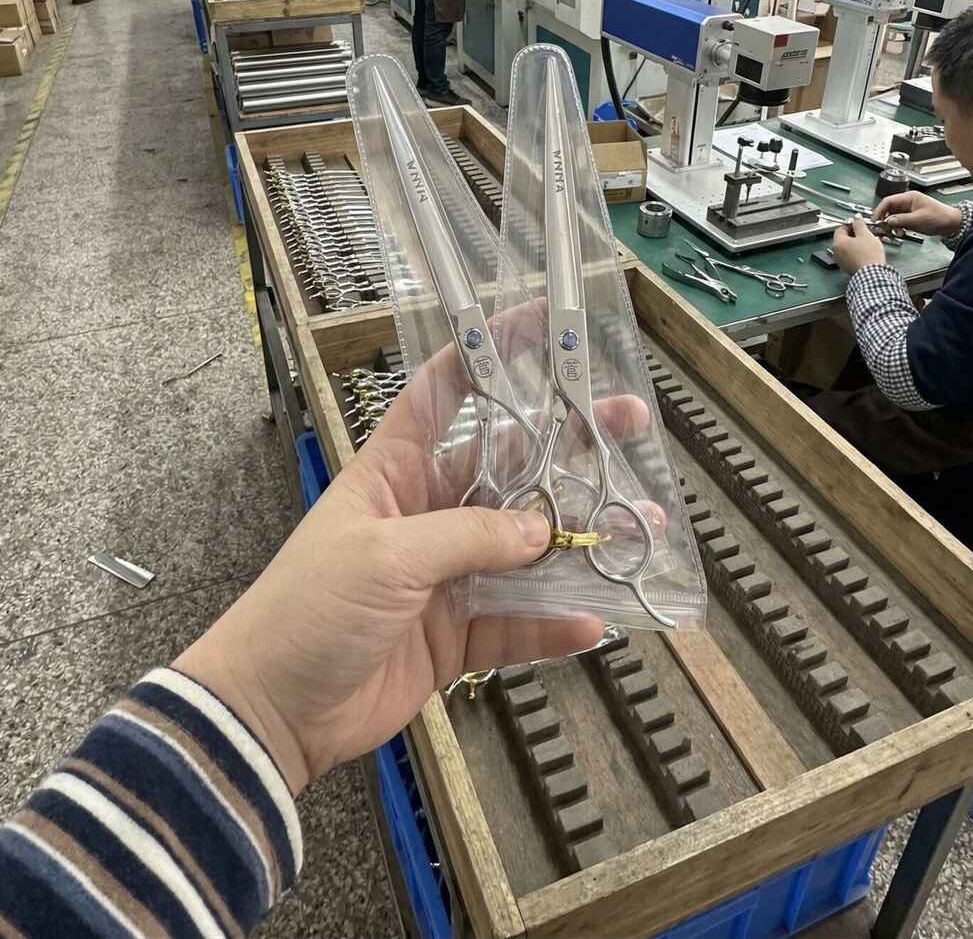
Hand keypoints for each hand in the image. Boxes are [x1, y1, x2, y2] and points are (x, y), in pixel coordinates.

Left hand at [172, 338, 643, 794]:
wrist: (271, 711)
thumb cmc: (308, 609)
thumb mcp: (385, 555)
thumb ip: (468, 537)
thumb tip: (541, 529)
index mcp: (396, 470)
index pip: (445, 392)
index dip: (489, 352)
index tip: (540, 323)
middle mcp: (428, 513)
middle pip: (509, 465)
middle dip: (569, 442)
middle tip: (628, 421)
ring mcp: (445, 575)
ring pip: (527, 547)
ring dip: (581, 538)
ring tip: (641, 525)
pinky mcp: (455, 635)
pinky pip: (517, 622)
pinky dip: (553, 623)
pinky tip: (594, 620)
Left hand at [832, 217, 884, 274]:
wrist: (873, 274)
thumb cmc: (869, 255)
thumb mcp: (865, 235)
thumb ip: (859, 224)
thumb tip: (856, 218)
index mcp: (838, 242)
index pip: (841, 228)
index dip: (851, 225)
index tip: (860, 226)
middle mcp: (836, 252)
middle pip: (844, 238)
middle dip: (856, 235)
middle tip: (867, 234)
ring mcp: (840, 261)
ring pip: (848, 247)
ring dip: (857, 244)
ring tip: (869, 244)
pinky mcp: (847, 268)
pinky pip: (851, 256)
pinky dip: (857, 253)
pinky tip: (867, 253)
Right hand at [874, 190, 961, 237]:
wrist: (953, 224)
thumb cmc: (939, 217)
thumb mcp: (918, 219)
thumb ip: (901, 220)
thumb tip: (888, 221)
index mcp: (909, 198)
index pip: (888, 201)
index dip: (880, 211)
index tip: (876, 221)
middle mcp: (907, 203)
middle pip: (889, 210)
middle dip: (886, 220)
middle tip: (884, 229)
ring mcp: (909, 210)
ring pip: (893, 217)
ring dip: (892, 225)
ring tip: (896, 233)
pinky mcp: (911, 218)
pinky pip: (899, 222)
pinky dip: (898, 228)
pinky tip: (901, 233)